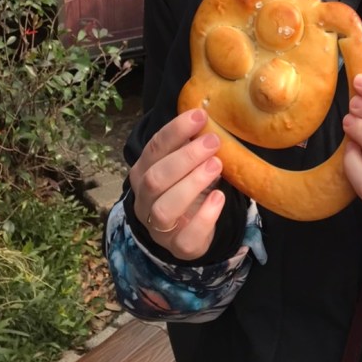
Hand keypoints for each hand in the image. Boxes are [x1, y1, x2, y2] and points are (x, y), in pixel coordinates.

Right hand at [129, 108, 224, 258]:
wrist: (187, 229)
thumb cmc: (186, 185)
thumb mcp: (184, 163)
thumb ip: (189, 144)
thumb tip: (206, 114)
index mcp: (143, 172)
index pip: (154, 148)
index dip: (176, 130)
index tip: (200, 115)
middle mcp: (145, 200)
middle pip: (156, 178)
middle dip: (185, 157)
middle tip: (213, 141)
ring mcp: (159, 227)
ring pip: (165, 208)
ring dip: (192, 184)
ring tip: (217, 165)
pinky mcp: (179, 247)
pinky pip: (186, 238)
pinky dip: (204, 217)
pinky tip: (219, 197)